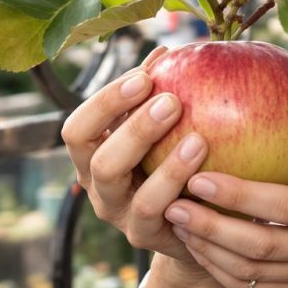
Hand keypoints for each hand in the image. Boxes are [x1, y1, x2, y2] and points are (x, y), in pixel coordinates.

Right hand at [61, 46, 209, 277]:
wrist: (196, 229)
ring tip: (198, 138)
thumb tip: (169, 50)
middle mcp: (99, 188)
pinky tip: (208, 168)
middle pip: (95, 157)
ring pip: (128, 189)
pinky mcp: (148, 237)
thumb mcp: (164, 132)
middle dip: (132, 126)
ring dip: (164, 163)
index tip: (147, 75)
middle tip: (171, 100)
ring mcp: (121, 216)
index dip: (107, 100)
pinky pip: (162, 214)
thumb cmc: (176, 166)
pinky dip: (181, 188)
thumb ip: (159, 96)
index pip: (79, 127)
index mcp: (94, 155)